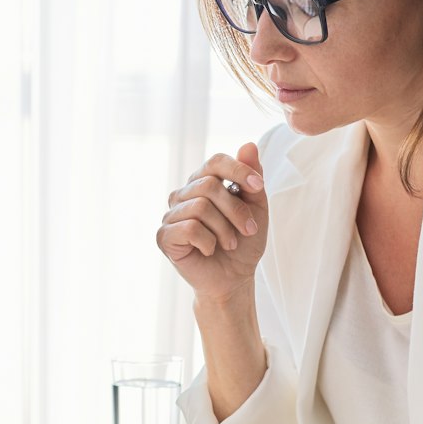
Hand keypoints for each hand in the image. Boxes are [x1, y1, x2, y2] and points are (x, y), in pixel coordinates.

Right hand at [157, 143, 268, 300]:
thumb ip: (252, 179)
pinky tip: (209, 250)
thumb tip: (248, 145)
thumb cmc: (243, 244)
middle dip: (236, 210)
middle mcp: (184, 195)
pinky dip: (208, 242)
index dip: (238, 170)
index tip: (258, 186)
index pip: (215, 162)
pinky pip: (190, 228)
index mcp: (203, 183)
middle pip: (209, 185)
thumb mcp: (256, 209)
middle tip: (249, 230)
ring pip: (201, 207)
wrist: (233, 279)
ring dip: (224, 230)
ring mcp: (171, 215)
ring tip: (229, 243)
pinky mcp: (164, 236)